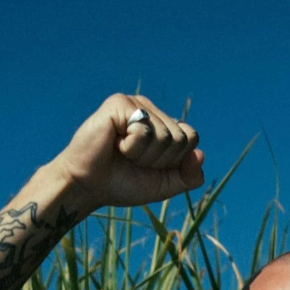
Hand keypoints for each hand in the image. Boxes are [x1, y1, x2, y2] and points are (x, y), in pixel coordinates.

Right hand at [51, 93, 203, 211]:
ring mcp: (135, 104)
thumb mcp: (163, 186)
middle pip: (180, 138)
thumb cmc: (122, 183)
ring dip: (143, 155)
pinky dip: (131, 147)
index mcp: (163, 124)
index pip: (190, 138)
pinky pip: (143, 130)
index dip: (174, 161)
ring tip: (122, 153)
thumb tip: (201, 155)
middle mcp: (151, 110)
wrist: (88, 187)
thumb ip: (187, 176)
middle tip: (133, 160)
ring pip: (164, 135)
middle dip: (159, 160)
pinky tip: (114, 143)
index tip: (149, 166)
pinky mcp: (119, 103)